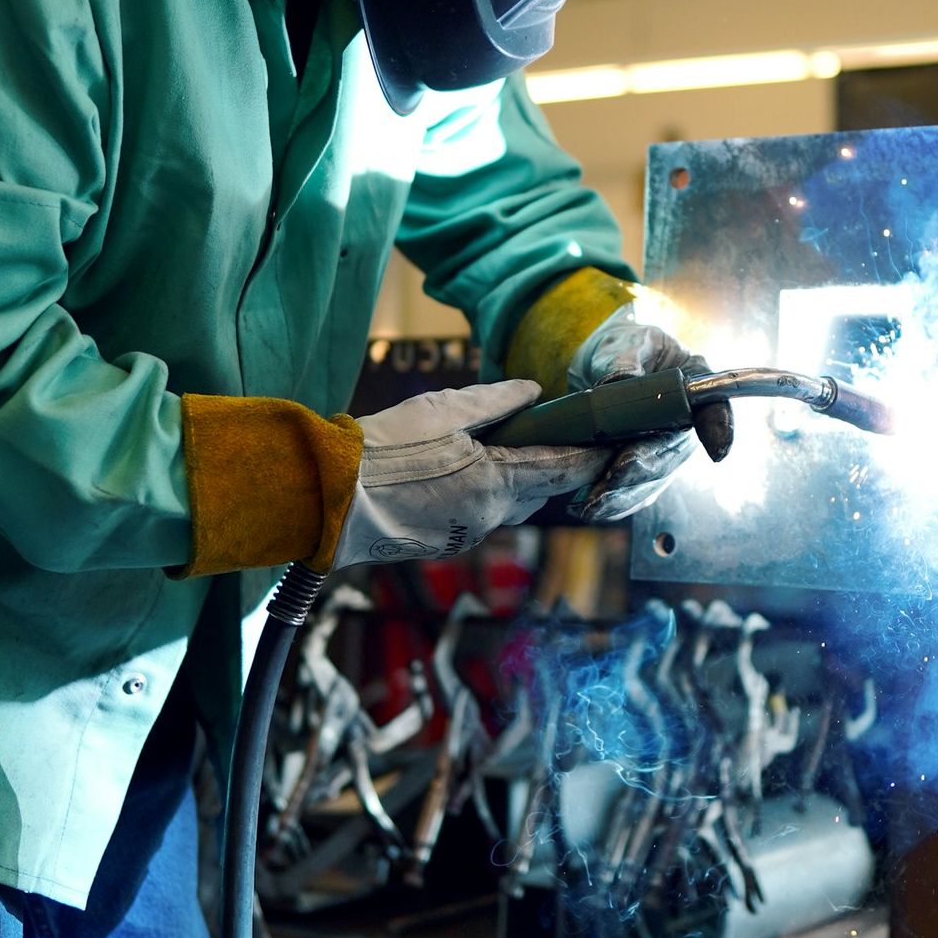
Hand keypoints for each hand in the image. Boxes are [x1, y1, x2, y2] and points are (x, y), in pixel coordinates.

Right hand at [334, 380, 607, 567]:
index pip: (561, 471)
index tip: (608, 448)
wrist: (329, 499)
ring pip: (505, 505)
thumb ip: (494, 402)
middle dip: (546, 469)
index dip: (588, 458)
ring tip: (492, 452)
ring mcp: (465, 535)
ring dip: (509, 482)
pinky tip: (453, 475)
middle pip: (536, 491)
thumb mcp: (441, 410)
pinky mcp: (442, 544)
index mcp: (496, 483)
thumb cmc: (382, 450)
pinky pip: (475, 516)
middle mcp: (488, 517)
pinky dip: (478, 494)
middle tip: (547, 440)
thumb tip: (533, 393)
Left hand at [566, 308, 708, 523]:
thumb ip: (624, 359)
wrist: (601, 365)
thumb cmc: (622, 346)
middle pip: (673, 452)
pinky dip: (613, 503)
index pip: (716, 409)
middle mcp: (685, 425)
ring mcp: (665, 451)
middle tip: (617, 474)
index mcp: (694, 385)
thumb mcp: (624, 341)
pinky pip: (633, 492)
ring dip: (624, 493)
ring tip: (594, 503)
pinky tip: (593, 509)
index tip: (716, 452)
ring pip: (652, 479)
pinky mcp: (643, 471)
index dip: (720, 431)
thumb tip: (619, 384)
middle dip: (645, 466)